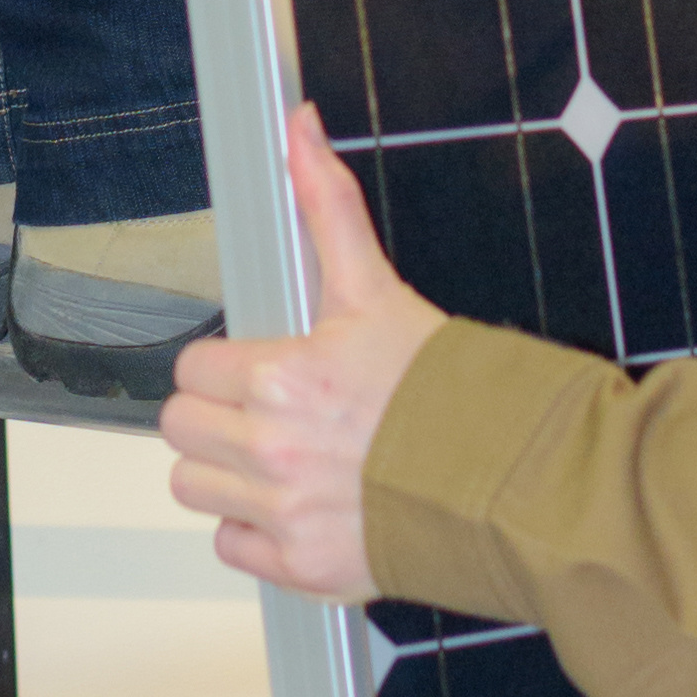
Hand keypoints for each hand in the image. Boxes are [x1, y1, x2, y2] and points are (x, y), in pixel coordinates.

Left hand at [165, 111, 445, 600]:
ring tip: (276, 461)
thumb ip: (328, 206)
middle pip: (182, 428)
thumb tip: (299, 127)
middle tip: (264, 414)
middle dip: (215, 418)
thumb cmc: (451, 392)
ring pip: (193, 489)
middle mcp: (273, 450)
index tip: (260, 370)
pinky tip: (297, 507)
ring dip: (224, 475)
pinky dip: (253, 534)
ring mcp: (284, 514)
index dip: (225, 365)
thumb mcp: (378, 290)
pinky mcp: (302, 568)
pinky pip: (231, 548)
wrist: (514, 484)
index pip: (193, 367)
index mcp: (282, 378)